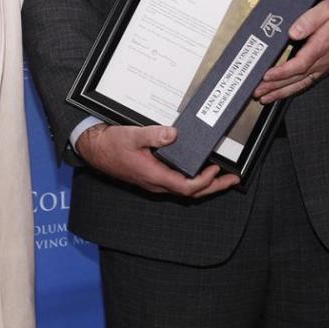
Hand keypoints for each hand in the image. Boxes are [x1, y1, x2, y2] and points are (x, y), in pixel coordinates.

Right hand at [77, 123, 239, 198]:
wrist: (96, 150)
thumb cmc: (112, 145)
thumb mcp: (132, 135)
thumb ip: (154, 135)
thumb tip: (173, 134)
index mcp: (155, 176)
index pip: (186, 187)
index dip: (204, 181)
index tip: (215, 169)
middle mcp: (157, 184)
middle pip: (191, 193)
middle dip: (214, 187)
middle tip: (233, 180)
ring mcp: (156, 182)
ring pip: (186, 189)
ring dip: (206, 184)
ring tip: (222, 176)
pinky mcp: (154, 177)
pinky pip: (178, 183)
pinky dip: (194, 179)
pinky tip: (200, 170)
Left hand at [255, 0, 328, 103]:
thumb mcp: (326, 9)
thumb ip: (308, 20)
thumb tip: (293, 33)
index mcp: (320, 47)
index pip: (297, 66)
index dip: (280, 73)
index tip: (265, 77)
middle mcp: (323, 61)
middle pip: (296, 79)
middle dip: (275, 88)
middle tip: (258, 94)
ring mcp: (326, 66)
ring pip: (302, 84)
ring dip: (283, 92)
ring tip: (267, 98)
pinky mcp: (328, 67)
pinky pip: (309, 82)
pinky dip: (295, 89)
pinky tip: (286, 92)